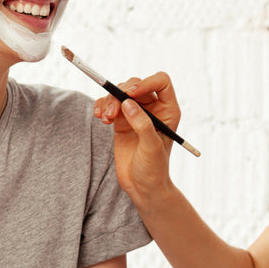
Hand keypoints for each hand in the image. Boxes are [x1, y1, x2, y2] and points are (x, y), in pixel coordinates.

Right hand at [93, 72, 179, 206]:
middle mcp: (153, 108)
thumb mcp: (151, 146)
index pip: (161, 82)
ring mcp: (136, 113)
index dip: (146, 83)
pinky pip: (109, 103)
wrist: (142, 186)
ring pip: (120, 92)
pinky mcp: (121, 120)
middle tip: (112, 111)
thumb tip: (128, 103)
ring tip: (104, 118)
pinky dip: (102, 106)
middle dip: (121, 93)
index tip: (131, 94)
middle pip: (136, 85)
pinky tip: (100, 117)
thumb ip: (142, 124)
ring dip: (109, 101)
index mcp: (168, 110)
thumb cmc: (154, 168)